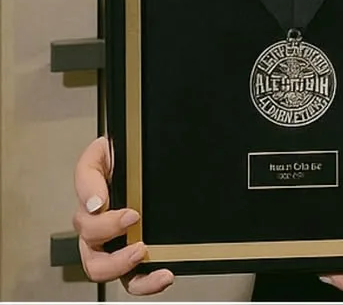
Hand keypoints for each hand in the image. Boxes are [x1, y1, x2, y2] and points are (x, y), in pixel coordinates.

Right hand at [73, 135, 174, 295]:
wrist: (141, 157)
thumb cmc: (121, 156)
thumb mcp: (102, 152)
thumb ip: (90, 173)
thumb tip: (95, 203)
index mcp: (90, 205)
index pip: (85, 217)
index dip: (103, 222)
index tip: (125, 212)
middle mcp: (97, 230)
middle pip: (91, 256)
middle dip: (113, 255)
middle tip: (138, 238)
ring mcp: (113, 246)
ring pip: (106, 272)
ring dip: (124, 269)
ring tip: (145, 256)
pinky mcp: (131, 257)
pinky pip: (132, 279)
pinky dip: (146, 282)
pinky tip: (164, 275)